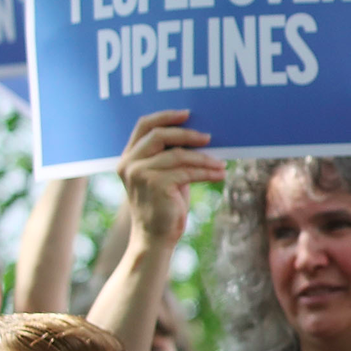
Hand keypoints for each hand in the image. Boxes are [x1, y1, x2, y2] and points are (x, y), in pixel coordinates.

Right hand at [118, 110, 224, 247]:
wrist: (155, 237)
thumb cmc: (164, 204)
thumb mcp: (165, 174)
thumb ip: (170, 154)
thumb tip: (199, 134)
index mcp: (129, 157)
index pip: (144, 125)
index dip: (166, 116)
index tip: (188, 113)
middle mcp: (129, 163)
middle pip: (160, 135)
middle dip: (188, 134)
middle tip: (209, 137)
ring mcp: (140, 174)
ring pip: (178, 155)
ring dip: (204, 158)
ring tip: (221, 164)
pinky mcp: (155, 184)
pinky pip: (187, 171)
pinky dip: (207, 172)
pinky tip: (220, 174)